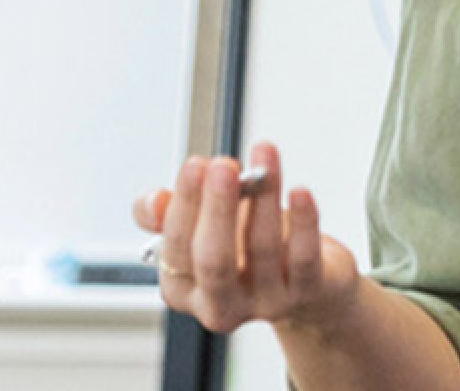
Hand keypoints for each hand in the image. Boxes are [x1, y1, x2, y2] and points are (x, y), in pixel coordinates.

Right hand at [133, 141, 364, 334]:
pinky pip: (304, 258)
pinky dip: (304, 222)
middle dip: (217, 208)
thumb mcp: (197, 228)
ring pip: (262, 248)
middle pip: (214, 259)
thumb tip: (154, 202)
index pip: (176, 247)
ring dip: (263, 196)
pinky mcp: (305, 294)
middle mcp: (219, 304)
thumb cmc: (241, 247)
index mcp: (182, 288)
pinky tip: (300, 191)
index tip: (197, 164)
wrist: (302, 281)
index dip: (185, 204)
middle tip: (223, 165)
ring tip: (265, 155)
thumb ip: (166, 213)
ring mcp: (264, 303)